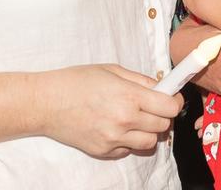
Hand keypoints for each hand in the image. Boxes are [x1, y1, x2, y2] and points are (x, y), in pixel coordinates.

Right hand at [38, 64, 182, 158]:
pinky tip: (116, 128)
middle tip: (152, 107)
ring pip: (150, 142)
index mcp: (129, 96)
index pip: (170, 107)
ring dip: (148, 131)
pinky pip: (128, 150)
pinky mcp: (103, 151)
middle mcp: (125, 120)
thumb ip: (141, 80)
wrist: (45, 103)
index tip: (170, 98)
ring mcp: (114, 138)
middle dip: (162, 116)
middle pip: (164, 126)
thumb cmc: (77, 81)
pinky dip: (128, 141)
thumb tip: (163, 87)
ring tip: (135, 120)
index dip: (174, 101)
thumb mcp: (112, 70)